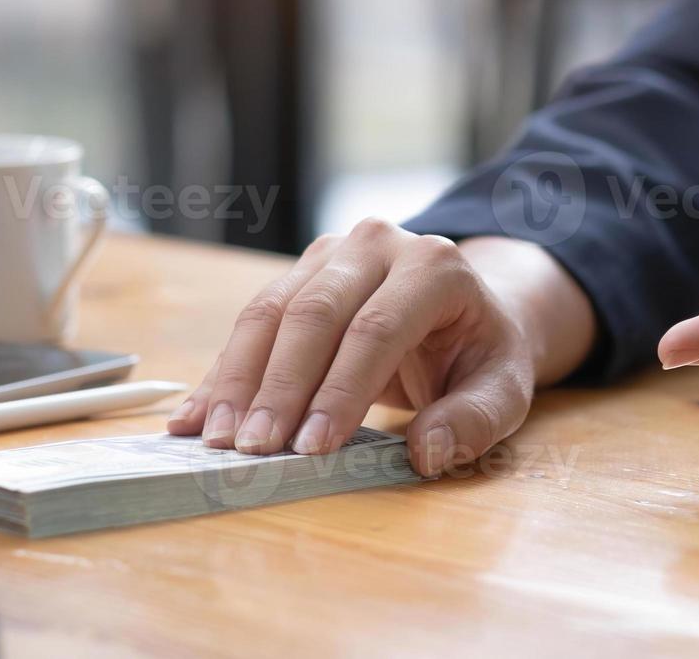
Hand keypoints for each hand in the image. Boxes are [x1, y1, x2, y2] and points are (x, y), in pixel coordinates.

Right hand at [164, 219, 538, 475]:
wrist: (468, 311)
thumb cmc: (481, 355)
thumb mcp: (504, 391)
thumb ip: (474, 421)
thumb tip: (427, 452)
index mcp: (435, 267)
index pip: (376, 328)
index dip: (339, 390)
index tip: (311, 448)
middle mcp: (378, 245)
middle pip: (314, 314)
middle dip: (278, 388)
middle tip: (253, 450)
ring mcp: (332, 253)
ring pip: (270, 311)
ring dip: (239, 381)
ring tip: (217, 441)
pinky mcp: (298, 274)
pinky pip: (252, 323)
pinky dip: (223, 374)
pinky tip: (194, 418)